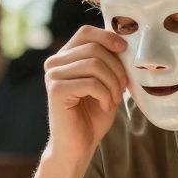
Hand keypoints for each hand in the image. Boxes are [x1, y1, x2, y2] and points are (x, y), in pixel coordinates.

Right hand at [43, 26, 127, 162]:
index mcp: (65, 57)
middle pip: (94, 48)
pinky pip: (91, 82)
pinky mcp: (56, 90)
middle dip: (116, 68)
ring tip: (114, 99)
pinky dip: (105, 95)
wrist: (78, 145)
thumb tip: (125, 43)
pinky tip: (105, 106)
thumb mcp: (106, 82)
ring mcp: (53, 75)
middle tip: (122, 88)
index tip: (124, 50)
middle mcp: (55, 63)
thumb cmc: (93, 115)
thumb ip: (109, 62)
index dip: (108, 37)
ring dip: (113, 83)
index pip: (86, 32)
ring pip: (94, 64)